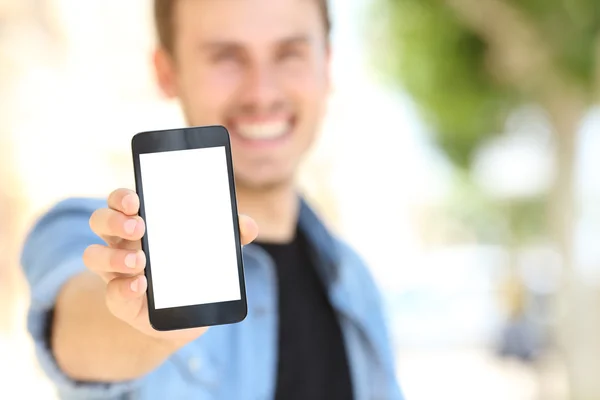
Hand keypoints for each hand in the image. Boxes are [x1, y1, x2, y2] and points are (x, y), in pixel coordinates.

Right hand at [83, 188, 257, 345]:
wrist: (188, 316)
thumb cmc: (195, 270)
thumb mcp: (215, 252)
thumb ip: (231, 236)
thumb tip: (247, 226)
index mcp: (143, 224)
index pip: (122, 201)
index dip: (122, 196)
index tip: (135, 198)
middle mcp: (122, 244)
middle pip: (101, 220)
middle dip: (114, 220)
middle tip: (140, 227)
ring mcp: (117, 273)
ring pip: (93, 255)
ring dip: (113, 256)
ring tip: (140, 262)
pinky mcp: (122, 301)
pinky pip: (112, 293)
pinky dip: (124, 288)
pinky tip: (141, 286)